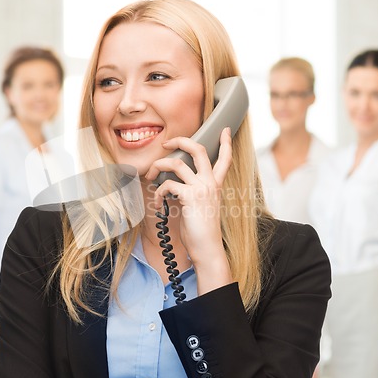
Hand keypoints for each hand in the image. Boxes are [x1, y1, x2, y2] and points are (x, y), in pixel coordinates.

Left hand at [145, 128, 233, 292]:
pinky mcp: (190, 197)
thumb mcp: (202, 206)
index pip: (225, 159)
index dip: (226, 143)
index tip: (225, 130)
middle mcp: (210, 183)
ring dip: (158, 166)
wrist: (207, 248)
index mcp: (216, 184)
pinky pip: (168, 184)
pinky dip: (158, 191)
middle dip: (180, 140)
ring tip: (151, 174)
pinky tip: (159, 201)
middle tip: (166, 143)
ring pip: (176, 163)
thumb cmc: (201, 230)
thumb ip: (193, 191)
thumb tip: (173, 184)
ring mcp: (201, 188)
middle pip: (198, 149)